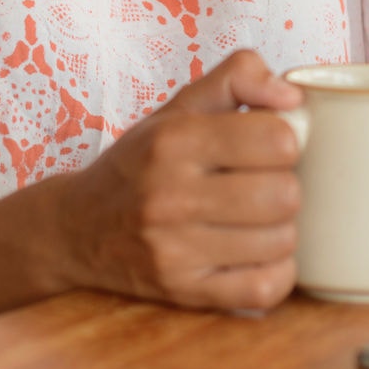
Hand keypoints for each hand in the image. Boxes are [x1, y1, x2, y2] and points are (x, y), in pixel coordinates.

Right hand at [56, 50, 303, 310]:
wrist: (76, 228)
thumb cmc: (142, 162)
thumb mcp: (180, 106)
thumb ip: (239, 76)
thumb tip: (292, 94)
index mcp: (174, 140)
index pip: (277, 139)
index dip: (286, 140)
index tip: (268, 147)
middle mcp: (170, 196)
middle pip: (284, 194)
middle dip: (286, 186)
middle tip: (263, 186)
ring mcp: (174, 250)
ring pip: (281, 242)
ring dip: (281, 230)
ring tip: (257, 220)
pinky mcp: (182, 292)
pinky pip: (264, 288)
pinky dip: (275, 272)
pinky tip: (256, 254)